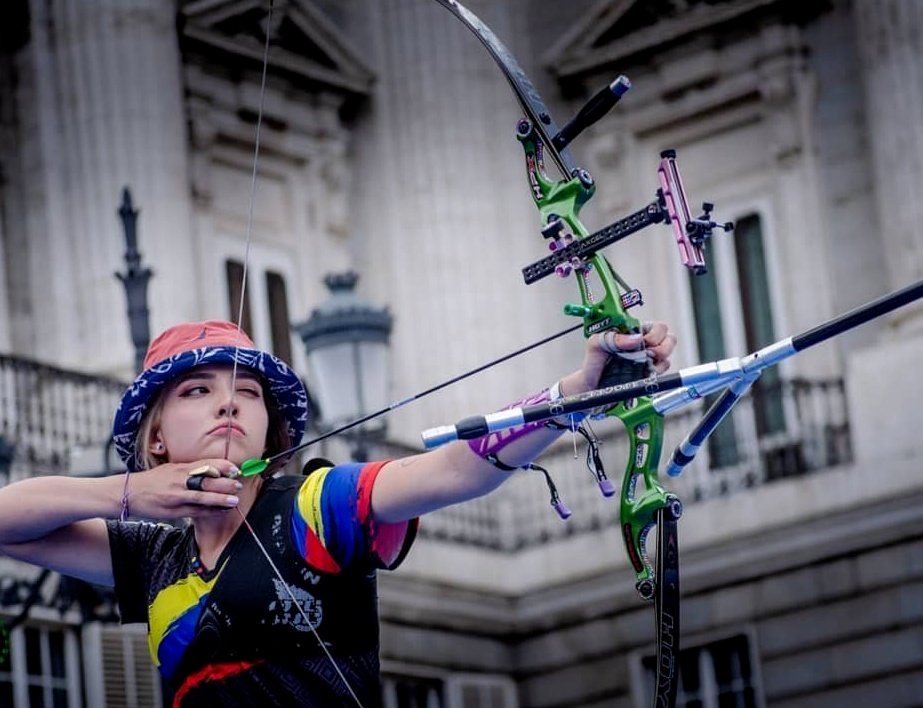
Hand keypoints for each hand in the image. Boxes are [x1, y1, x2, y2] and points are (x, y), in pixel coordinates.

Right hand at [126, 459, 241, 519]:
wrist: (129, 493)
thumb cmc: (153, 480)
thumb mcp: (171, 469)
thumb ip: (191, 469)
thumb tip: (214, 469)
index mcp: (180, 468)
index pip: (205, 464)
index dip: (222, 466)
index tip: (235, 469)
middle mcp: (179, 481)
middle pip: (206, 480)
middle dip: (224, 483)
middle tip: (238, 485)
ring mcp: (176, 497)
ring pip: (202, 498)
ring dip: (220, 499)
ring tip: (234, 501)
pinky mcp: (173, 511)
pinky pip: (195, 512)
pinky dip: (209, 512)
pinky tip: (220, 511)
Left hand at [564, 321, 676, 395]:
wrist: (591, 385)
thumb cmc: (593, 362)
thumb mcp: (596, 344)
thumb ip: (614, 337)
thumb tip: (636, 338)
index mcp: (633, 332)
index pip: (656, 326)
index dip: (654, 333)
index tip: (644, 341)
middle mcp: (644, 344)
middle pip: (669, 338)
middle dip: (663, 347)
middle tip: (649, 354)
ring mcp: (648, 359)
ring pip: (667, 355)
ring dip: (659, 361)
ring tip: (644, 365)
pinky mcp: (649, 373)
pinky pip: (662, 371)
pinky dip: (656, 372)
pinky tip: (643, 374)